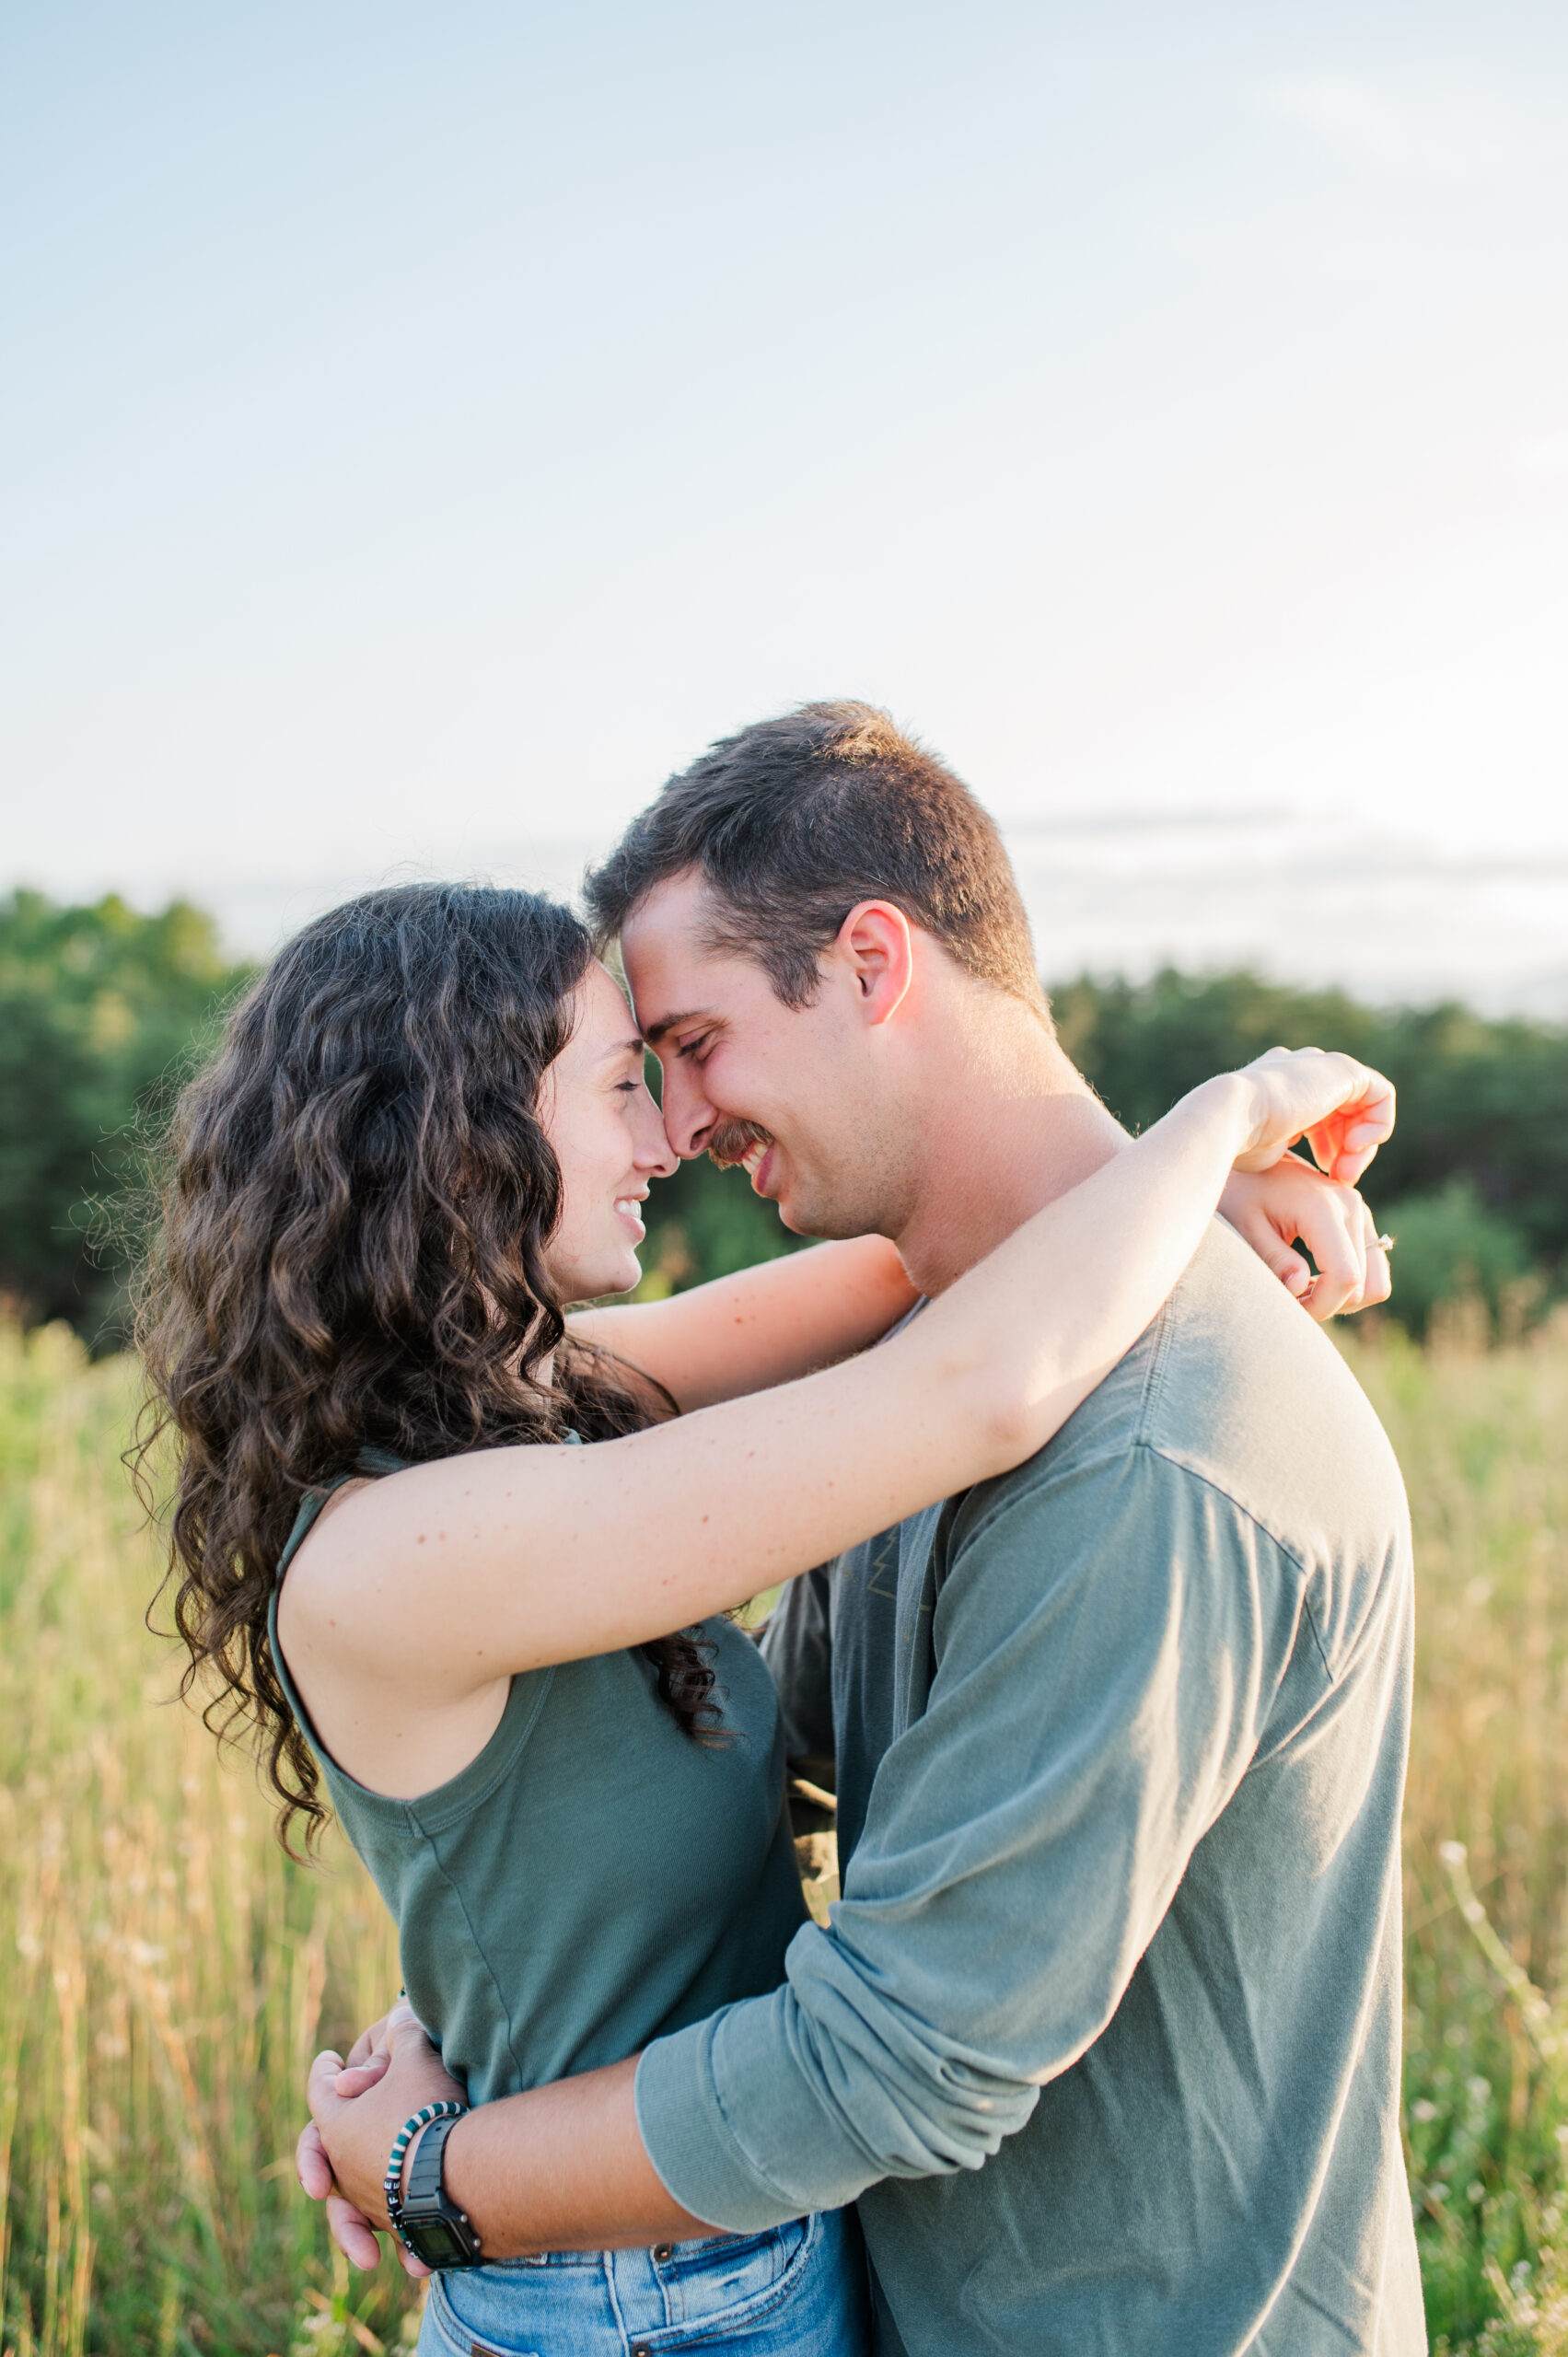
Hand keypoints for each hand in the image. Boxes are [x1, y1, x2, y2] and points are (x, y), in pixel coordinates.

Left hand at [300, 1998, 463, 2275]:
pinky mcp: (398, 2226)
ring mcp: (369, 2200)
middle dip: (320, 2157)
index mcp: (336, 2125)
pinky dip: (397, 2236)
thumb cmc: (428, 2109)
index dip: (324, 2070)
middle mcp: (344, 2168)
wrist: (460, 2170)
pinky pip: (391, 2229)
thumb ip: (402, 2035)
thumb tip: (398, 2018)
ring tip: (360, 2244)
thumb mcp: (415, 2057)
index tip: (328, 2059)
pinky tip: (409, 2254)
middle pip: (325, 2156)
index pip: (320, 2089)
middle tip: (321, 2159)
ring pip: (352, 2205)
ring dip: (353, 2220)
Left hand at [1219, 1159, 1391, 1318]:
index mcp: (1322, 1207)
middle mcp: (1351, 1206)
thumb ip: (1274, 1260)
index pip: (1346, 1277)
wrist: (1249, 1162)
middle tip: (1287, 1299)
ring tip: (1300, 1289)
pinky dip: (1347, 1285)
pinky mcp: (1360, 1219)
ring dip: (1341, 1298)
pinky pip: (1371, 1269)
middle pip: (1364, 1287)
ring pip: (1375, 1283)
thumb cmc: (1240, 1195)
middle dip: (1327, 1305)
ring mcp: (1360, 1211)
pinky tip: (1312, 1278)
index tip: (1288, 1307)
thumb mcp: (1245, 1228)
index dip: (1321, 1306)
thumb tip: (1301, 1288)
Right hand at [1231, 1047, 1394, 1186]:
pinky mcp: (1344, 1069)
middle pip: (1343, 1111)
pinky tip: (1354, 1147)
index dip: (1328, 1149)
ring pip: (1363, 1107)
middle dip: (1346, 1150)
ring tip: (1344, 1172)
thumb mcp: (1263, 1149)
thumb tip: (1292, 1167)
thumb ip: (1283, 1149)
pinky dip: (1377, 1125)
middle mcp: (1300, 1070)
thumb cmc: (1235, 1142)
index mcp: (1277, 1084)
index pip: (1318, 1116)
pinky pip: (1381, 1095)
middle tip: (1339, 1179)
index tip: (1321, 1175)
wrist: (1230, 1115)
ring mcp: (1322, 1066)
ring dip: (1360, 1146)